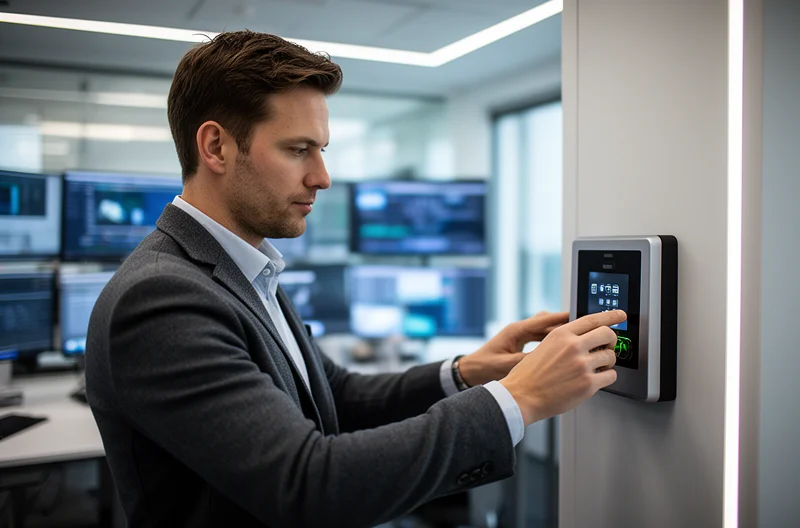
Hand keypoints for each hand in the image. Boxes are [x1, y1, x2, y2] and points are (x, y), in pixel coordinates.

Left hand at [457, 311, 568, 386]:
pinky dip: (552, 342)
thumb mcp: (506, 364)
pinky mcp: (521, 343)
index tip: (579, 317)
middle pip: (547, 322)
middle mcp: (519, 330)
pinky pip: (541, 338)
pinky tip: (563, 350)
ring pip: (545, 330)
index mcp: (515, 331)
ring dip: (560, 334)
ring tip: (577, 339)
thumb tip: (547, 357)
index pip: (543, 320)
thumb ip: (526, 360)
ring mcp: (520, 336)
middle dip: (565, 325)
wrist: (470, 372)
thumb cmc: (484, 368)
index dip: (562, 318)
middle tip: (583, 329)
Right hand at [499, 310, 625, 425]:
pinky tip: (595, 379)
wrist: (522, 396)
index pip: (592, 319)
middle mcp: (573, 346)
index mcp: (561, 334)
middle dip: (611, 341)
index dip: (610, 316)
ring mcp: (582, 365)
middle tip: (607, 347)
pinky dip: (606, 377)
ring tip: (596, 367)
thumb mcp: (544, 346)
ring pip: (611, 356)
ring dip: (607, 362)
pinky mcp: (588, 384)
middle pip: (607, 334)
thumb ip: (565, 340)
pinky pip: (611, 376)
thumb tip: (586, 338)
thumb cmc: (529, 375)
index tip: (619, 315)